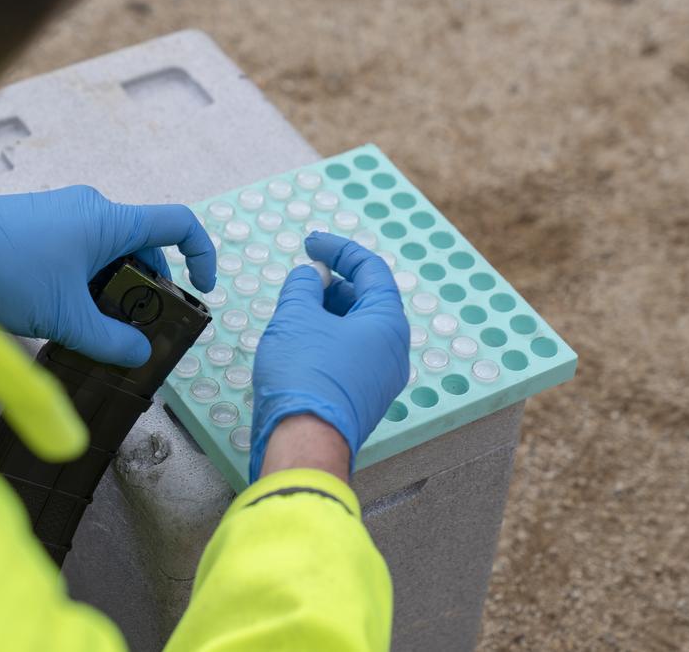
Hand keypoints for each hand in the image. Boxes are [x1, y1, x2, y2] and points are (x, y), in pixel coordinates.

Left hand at [0, 185, 215, 366]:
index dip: (201, 254)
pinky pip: (82, 250)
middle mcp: (91, 209)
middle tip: (137, 326)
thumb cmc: (2, 273)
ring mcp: (64, 214)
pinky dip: (88, 280)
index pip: (178, 224)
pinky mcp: (41, 225)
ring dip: (114, 288)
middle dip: (147, 287)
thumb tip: (138, 354)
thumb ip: (111, 340)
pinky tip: (68, 311)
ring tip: (95, 325)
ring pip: (111, 252)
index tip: (200, 287)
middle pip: (144, 246)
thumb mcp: (65, 318)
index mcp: (108, 220)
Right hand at [250, 232, 410, 480]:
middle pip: (366, 300)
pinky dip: (328, 339)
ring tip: (295, 310)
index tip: (312, 244)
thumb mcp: (296, 317)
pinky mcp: (362, 398)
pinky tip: (300, 341)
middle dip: (333, 284)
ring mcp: (380, 378)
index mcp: (388, 323)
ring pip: (357, 330)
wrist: (303, 443)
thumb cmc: (304, 377)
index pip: (370, 269)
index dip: (339, 250)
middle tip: (302, 280)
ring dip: (327, 312)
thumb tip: (309, 277)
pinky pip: (350, 356)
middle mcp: (393, 351)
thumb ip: (303, 287)